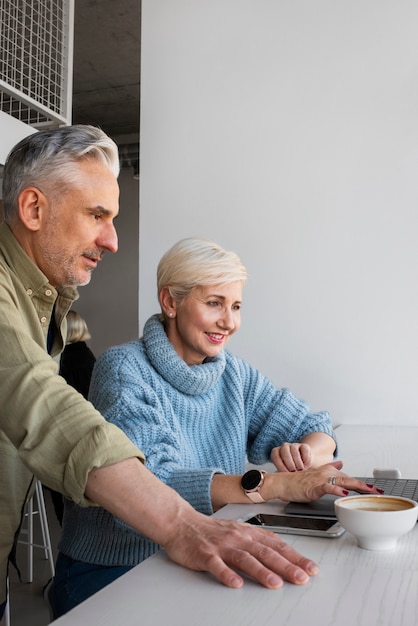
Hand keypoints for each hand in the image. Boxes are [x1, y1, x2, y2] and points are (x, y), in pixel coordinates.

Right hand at [163, 513, 319, 588]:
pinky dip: (227, 574)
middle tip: (302, 577)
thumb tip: (283, 549)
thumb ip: (260, 540)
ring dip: (261, 571)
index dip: (295, 557)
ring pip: (244, 558)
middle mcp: (238, 538)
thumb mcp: (239, 530)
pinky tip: (236, 583)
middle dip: (286, 565)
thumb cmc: (211, 530)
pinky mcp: (204, 555)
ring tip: (276, 583)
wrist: (181, 522)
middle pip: (265, 552)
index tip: (311, 568)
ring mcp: (221, 546)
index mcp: (248, 533)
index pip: (277, 545)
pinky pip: (217, 566)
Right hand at [266, 460, 383, 502]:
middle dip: (365, 486)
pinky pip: (327, 487)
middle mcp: (326, 474)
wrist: (282, 482)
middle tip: (378, 491)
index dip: (362, 484)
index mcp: (328, 472)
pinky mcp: (314, 486)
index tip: (375, 489)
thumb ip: (329, 468)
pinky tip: (344, 493)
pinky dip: (336, 490)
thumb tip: (340, 463)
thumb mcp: (316, 474)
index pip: (348, 478)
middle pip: (349, 479)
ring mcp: (321, 479)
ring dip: (356, 486)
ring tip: (368, 490)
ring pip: (342, 482)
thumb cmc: (297, 481)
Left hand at [271, 442, 312, 471]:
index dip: (280, 465)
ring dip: (298, 463)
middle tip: (293, 471)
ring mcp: (294, 445)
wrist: (304, 463)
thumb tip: (279, 480)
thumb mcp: (285, 471)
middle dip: (289, 463)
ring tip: (300, 469)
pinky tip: (306, 464)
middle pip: (284, 452)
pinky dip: (305, 459)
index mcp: (277, 452)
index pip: (275, 456)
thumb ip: (281, 474)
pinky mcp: (304, 446)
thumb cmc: (292, 469)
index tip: (285, 473)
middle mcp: (284, 447)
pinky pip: (304, 450)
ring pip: (294, 451)